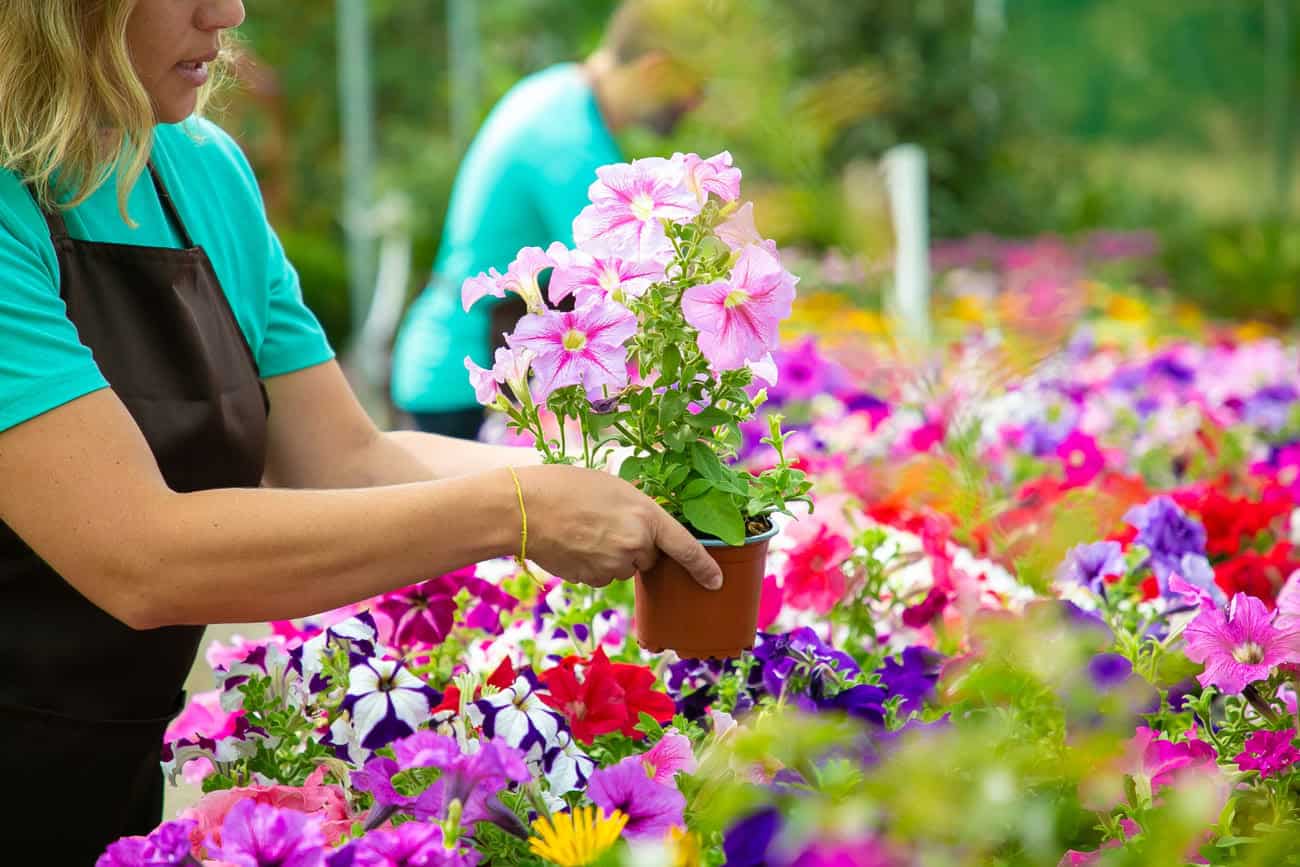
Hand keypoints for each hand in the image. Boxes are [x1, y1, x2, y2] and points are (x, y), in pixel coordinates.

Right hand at [515, 465, 722, 590]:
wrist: (523, 507)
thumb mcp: (613, 487)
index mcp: (647, 516)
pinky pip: (601, 576)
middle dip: (635, 546)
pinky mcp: (591, 579)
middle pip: (648, 557)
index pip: (686, 548)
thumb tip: (644, 535)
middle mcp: (635, 545)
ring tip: (583, 529)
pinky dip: (592, 565)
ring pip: (622, 568)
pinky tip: (573, 544)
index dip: (704, 567)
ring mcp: (613, 566)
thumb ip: (637, 512)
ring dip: (611, 556)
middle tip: (605, 522)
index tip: (716, 582)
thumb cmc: (566, 486)